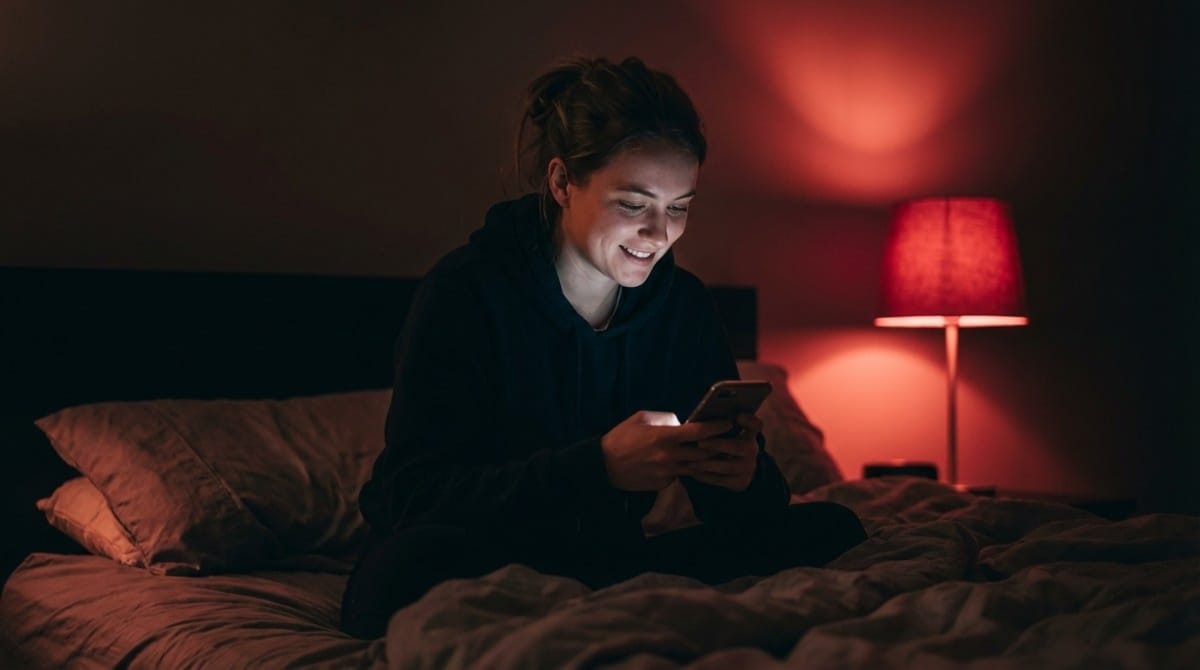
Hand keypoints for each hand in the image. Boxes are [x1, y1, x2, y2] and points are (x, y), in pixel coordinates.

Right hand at [600, 411, 733, 491]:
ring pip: (696, 468)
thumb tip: (682, 421)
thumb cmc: (622, 438)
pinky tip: (691, 464)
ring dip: (707, 461)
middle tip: (729, 439)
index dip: (716, 427)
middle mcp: (669, 456)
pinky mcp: (663, 484)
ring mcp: (667, 472)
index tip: (727, 423)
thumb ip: (665, 419)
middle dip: (718, 446)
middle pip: (704, 453)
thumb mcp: (641, 419)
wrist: (604, 465)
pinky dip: (687, 470)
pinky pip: (681, 476)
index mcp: (664, 436)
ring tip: (717, 453)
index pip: (699, 432)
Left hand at [686, 413, 762, 491]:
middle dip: (718, 445)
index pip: (755, 425)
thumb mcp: (728, 434)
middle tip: (699, 443)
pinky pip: (722, 480)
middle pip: (738, 446)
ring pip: (728, 467)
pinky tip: (693, 472)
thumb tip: (698, 420)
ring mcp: (748, 467)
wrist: (739, 470)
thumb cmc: (726, 444)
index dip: (749, 420)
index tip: (739, 416)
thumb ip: (719, 426)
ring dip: (708, 465)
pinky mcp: (741, 482)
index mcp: (749, 434)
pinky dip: (706, 477)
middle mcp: (751, 450)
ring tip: (690, 463)